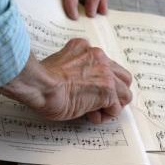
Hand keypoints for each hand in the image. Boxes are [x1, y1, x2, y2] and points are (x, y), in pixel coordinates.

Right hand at [0, 39, 131, 123]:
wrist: (40, 84)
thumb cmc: (41, 78)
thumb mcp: (58, 59)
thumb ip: (72, 64)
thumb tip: (74, 79)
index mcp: (86, 48)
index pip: (105, 64)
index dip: (99, 80)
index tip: (88, 90)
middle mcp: (99, 57)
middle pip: (122, 76)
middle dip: (115, 91)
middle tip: (101, 101)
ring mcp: (105, 74)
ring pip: (125, 92)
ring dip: (113, 104)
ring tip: (97, 111)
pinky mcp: (107, 91)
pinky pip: (116, 108)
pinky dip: (106, 115)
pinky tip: (91, 116)